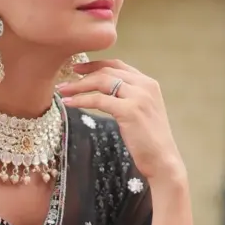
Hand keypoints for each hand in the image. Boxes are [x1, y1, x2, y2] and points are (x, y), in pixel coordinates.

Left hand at [57, 59, 183, 181]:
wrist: (162, 160)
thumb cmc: (149, 141)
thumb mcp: (141, 111)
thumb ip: (128, 97)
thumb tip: (103, 91)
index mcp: (148, 83)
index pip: (117, 65)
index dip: (95, 64)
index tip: (77, 68)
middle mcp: (145, 85)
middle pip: (107, 71)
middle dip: (82, 75)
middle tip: (64, 81)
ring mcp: (138, 97)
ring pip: (101, 82)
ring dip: (78, 86)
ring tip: (62, 91)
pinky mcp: (129, 110)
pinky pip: (99, 100)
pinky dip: (81, 100)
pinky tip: (69, 103)